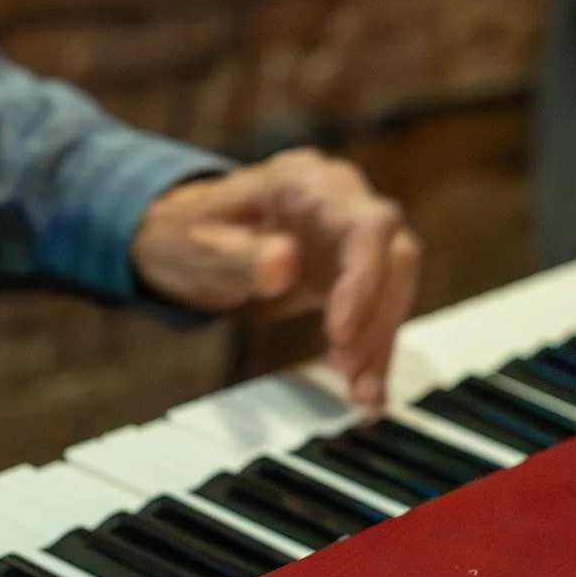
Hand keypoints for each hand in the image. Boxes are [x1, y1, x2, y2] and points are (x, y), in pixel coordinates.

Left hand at [131, 149, 420, 411]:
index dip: (364, 281)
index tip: (342, 334)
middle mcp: (340, 200)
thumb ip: (239, 256)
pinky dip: (373, 349)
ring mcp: (348, 234)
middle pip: (393, 256)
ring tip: (361, 393)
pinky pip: (376, 307)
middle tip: (347, 372)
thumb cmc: (186, 236)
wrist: (181, 237)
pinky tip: (366, 388)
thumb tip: (284, 263)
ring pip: (394, 285)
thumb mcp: (197, 248)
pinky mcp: (348, 269)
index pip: (366, 226)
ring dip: (381, 342)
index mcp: (305, 182)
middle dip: (377, 320)